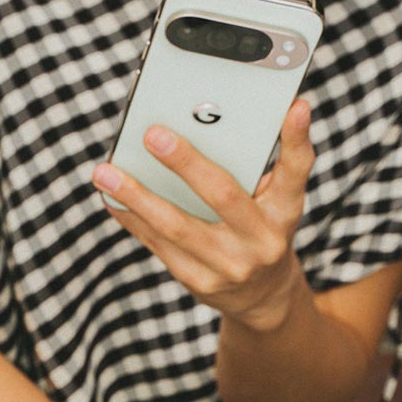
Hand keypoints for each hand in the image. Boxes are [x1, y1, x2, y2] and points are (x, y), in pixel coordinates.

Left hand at [92, 99, 314, 333]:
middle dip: (186, 163)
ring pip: (177, 227)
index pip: (296, 172)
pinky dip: (132, 219)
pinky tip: (111, 198)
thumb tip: (214, 118)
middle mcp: (262, 241)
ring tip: (104, 172)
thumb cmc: (260, 229)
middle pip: (223, 196)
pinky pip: (159, 245)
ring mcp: (229, 266)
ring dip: (136, 197)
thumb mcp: (273, 201)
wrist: (262, 296)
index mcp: (285, 212)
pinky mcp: (199, 282)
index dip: (297, 140)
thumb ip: (256, 164)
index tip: (297, 106)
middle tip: (152, 134)